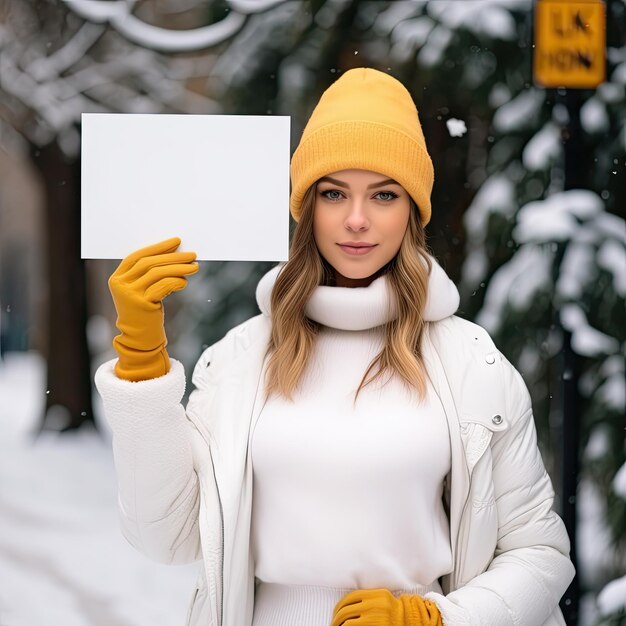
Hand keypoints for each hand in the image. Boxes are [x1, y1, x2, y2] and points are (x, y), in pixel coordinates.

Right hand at [109, 237, 197, 380]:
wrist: (140, 338)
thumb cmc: (145, 312)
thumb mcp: (143, 290)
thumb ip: (151, 273)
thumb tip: (175, 253)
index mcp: (118, 277)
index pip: (138, 256)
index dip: (158, 247)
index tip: (176, 242)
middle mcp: (120, 284)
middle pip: (148, 263)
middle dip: (172, 256)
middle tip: (191, 254)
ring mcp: (129, 295)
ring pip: (157, 273)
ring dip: (179, 268)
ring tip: (195, 267)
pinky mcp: (141, 304)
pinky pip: (162, 286)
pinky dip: (176, 281)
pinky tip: (185, 282)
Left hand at [331, 588, 442, 625]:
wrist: (410, 621)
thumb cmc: (394, 611)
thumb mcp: (382, 598)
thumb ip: (368, 597)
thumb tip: (347, 605)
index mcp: (375, 595)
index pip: (350, 598)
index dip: (339, 605)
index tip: (335, 611)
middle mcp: (374, 605)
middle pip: (346, 611)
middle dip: (336, 618)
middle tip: (333, 622)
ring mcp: (374, 619)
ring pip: (348, 623)